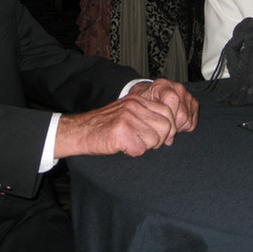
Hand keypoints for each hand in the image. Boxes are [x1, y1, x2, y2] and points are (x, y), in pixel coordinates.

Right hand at [54, 79, 197, 158]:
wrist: (81, 131)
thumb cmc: (106, 126)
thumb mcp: (129, 113)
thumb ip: (148, 116)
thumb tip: (171, 130)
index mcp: (139, 99)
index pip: (168, 113)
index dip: (167, 129)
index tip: (158, 137)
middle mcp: (135, 105)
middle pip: (166, 126)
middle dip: (159, 139)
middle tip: (143, 142)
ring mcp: (127, 117)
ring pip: (155, 139)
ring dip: (145, 146)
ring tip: (131, 143)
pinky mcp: (120, 131)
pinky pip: (140, 149)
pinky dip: (133, 152)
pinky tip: (123, 147)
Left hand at [128, 78, 198, 136]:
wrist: (149, 96)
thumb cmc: (144, 102)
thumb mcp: (141, 107)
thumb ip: (151, 118)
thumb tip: (168, 139)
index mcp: (162, 85)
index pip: (172, 99)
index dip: (168, 118)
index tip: (161, 129)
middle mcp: (176, 88)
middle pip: (182, 114)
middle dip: (172, 127)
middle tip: (163, 130)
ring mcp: (186, 95)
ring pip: (188, 119)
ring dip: (177, 127)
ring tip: (167, 125)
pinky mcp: (193, 103)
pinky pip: (193, 121)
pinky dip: (184, 126)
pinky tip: (174, 123)